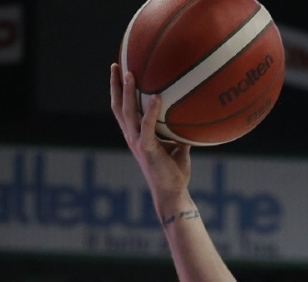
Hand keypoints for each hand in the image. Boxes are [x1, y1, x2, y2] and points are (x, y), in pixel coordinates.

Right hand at [108, 63, 191, 205]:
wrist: (172, 192)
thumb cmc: (174, 172)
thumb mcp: (178, 147)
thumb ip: (179, 132)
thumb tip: (192, 117)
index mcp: (136, 135)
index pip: (123, 109)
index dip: (118, 91)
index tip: (119, 71)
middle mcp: (132, 136)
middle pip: (118, 106)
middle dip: (115, 85)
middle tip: (116, 64)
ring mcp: (137, 142)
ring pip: (127, 112)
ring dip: (126, 92)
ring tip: (129, 73)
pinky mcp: (146, 149)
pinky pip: (147, 126)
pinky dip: (150, 111)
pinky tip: (157, 96)